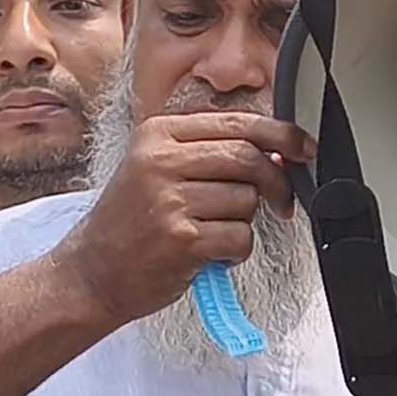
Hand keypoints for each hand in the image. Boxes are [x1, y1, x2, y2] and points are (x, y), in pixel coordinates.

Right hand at [51, 112, 315, 325]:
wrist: (91, 273)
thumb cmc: (132, 224)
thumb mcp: (158, 170)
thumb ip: (212, 154)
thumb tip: (280, 154)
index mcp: (158, 133)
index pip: (238, 122)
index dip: (282, 135)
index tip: (305, 149)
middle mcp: (161, 160)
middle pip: (249, 158)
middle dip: (277, 183)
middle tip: (281, 204)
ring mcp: (169, 199)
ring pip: (247, 200)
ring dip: (243, 224)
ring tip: (212, 233)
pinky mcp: (181, 238)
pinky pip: (240, 237)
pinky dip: (235, 252)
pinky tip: (209, 254)